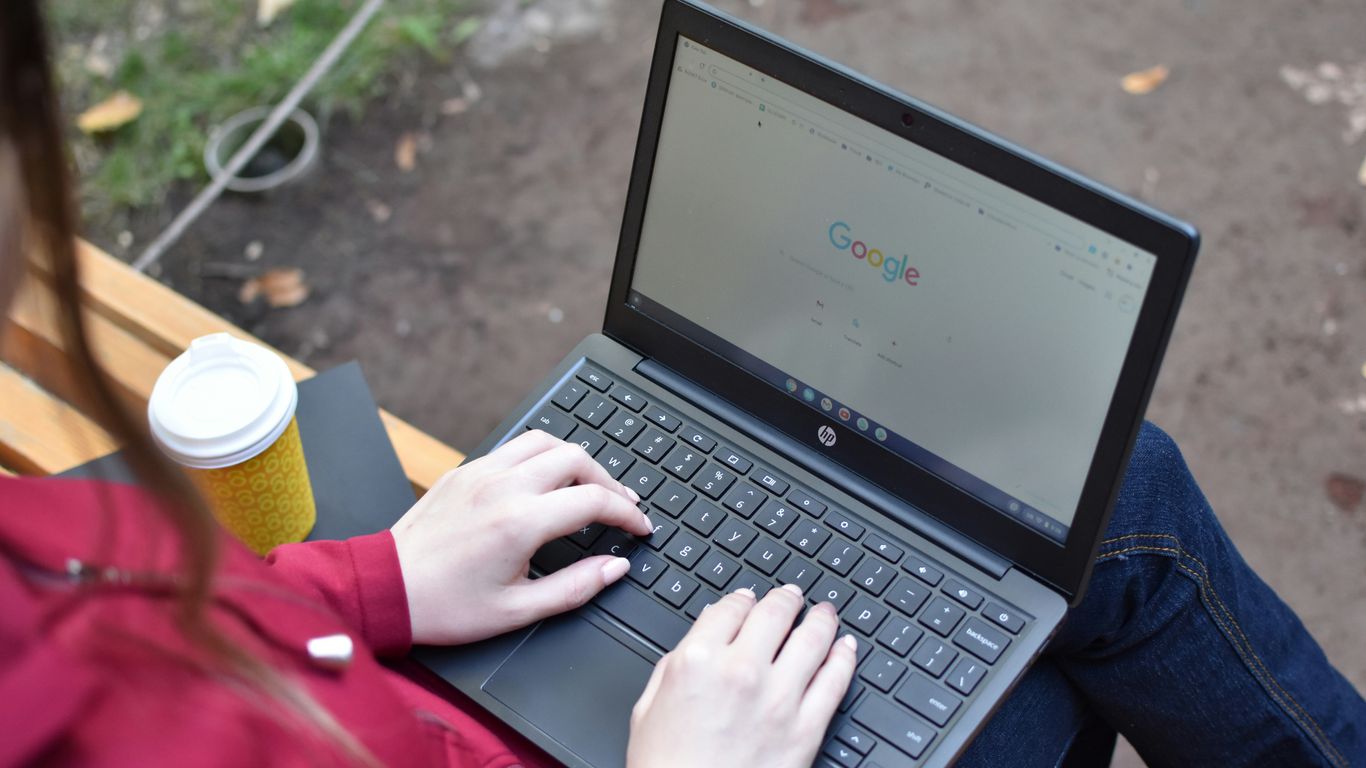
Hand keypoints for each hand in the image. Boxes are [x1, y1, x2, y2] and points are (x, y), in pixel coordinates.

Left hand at [391, 429, 651, 645]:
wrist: (384, 588)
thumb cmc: (445, 606)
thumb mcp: (517, 611)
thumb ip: (576, 588)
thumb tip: (615, 567)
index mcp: (520, 522)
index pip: (594, 500)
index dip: (627, 514)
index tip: (640, 527)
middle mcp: (503, 486)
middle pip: (577, 458)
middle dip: (609, 481)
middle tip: (622, 507)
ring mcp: (481, 472)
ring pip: (546, 440)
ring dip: (577, 460)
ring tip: (590, 486)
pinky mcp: (464, 470)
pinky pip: (515, 446)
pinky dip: (543, 456)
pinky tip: (548, 480)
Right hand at [627, 585, 858, 767]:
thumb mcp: (648, 707)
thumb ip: (674, 664)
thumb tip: (699, 636)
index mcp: (696, 661)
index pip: (730, 607)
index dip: (743, 598)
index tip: (750, 598)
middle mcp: (740, 672)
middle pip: (775, 612)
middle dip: (786, 598)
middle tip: (794, 596)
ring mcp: (778, 699)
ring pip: (812, 639)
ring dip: (821, 619)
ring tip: (825, 613)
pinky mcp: (806, 729)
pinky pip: (835, 681)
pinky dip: (844, 657)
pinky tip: (845, 648)